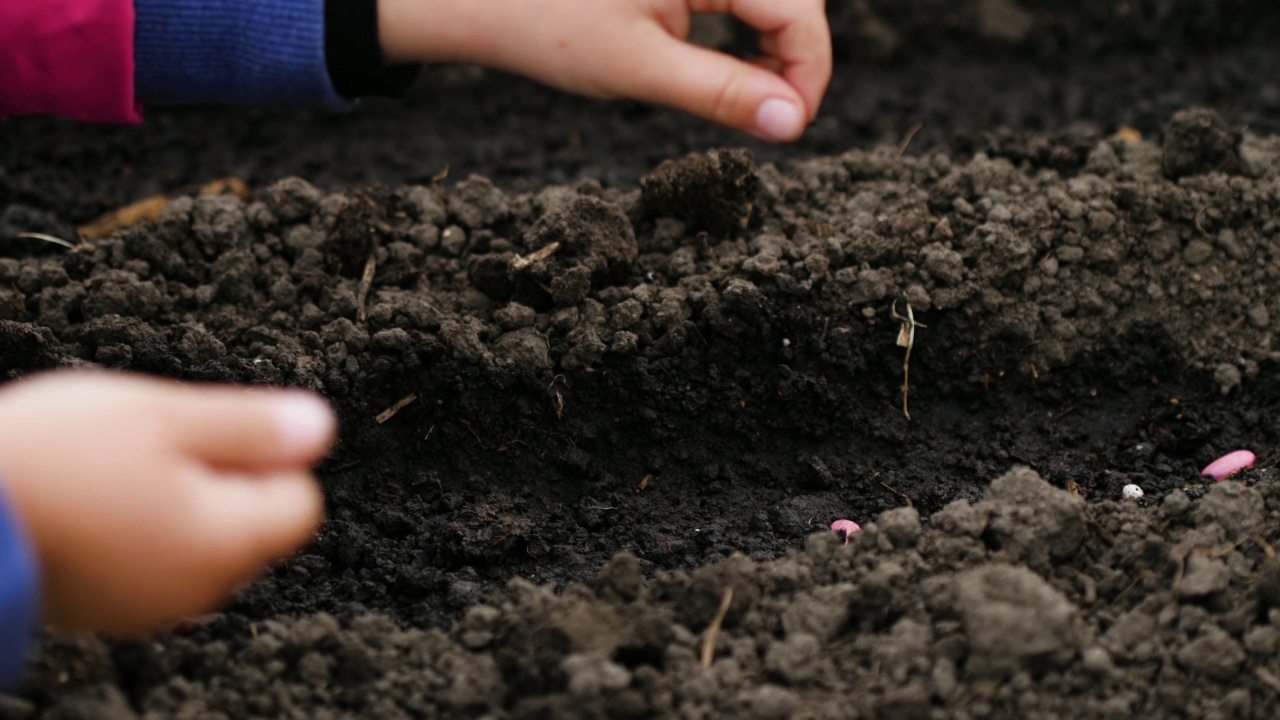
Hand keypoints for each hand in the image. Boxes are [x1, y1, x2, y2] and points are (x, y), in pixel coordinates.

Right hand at [0, 371, 334, 635]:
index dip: (272, 455)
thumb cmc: (50, 460)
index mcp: (224, 543)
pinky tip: (89, 496)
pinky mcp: (105, 606)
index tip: (218, 428)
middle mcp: (197, 589)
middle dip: (221, 474)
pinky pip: (151, 557)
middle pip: (250, 522)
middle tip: (154, 440)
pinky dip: (137, 524)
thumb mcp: (162, 417)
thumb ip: (250, 426)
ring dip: (176, 497)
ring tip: (112, 466)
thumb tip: (322, 427)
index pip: (300, 501)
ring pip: (199, 538)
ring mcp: (148, 604)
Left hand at [378, 0, 831, 141]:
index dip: (810, 73)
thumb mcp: (640, 69)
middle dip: (795, 57)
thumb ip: (723, 94)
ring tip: (746, 95)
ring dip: (772, 44)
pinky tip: (725, 63)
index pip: (799, 9)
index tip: (791, 128)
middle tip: (769, 117)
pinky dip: (745, 27)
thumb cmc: (548, 25)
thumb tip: (792, 125)